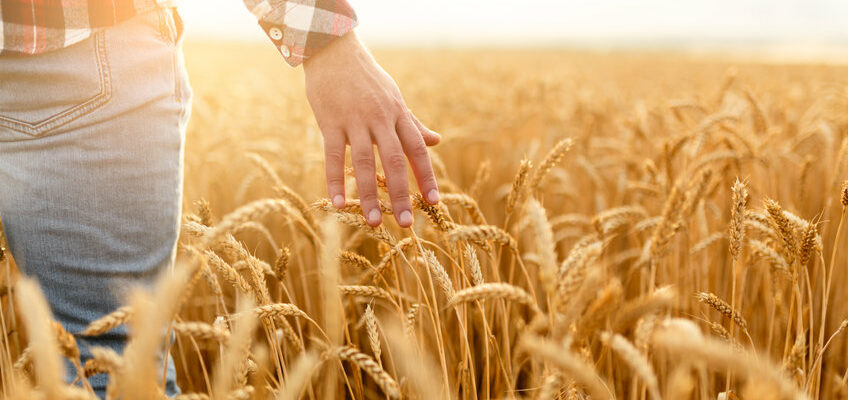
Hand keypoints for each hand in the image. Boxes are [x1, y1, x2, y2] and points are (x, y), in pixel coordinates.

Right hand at [304, 31, 440, 227]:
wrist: (334, 50)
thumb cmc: (366, 79)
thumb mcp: (394, 98)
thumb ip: (413, 124)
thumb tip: (438, 141)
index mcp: (398, 114)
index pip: (417, 149)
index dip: (426, 176)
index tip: (434, 201)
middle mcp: (379, 118)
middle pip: (394, 160)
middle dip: (401, 193)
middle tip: (407, 223)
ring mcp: (354, 119)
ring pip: (363, 162)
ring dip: (369, 194)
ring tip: (373, 222)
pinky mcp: (329, 121)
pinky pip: (332, 156)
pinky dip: (335, 180)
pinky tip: (340, 204)